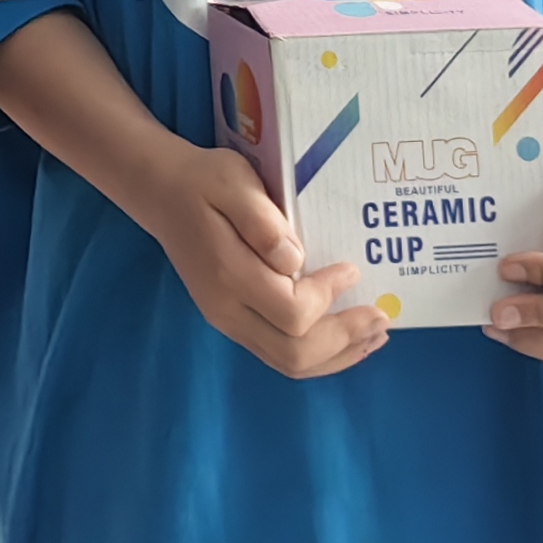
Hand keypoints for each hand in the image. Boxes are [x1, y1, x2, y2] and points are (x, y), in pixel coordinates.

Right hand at [128, 139, 387, 380]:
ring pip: (289, 362)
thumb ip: (261, 220)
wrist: (160, 191)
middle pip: (295, 352)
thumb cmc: (202, 180)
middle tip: (382, 318)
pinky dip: (318, 353)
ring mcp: (227, 320)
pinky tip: (342, 339)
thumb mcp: (232, 181)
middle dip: (345, 340)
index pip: (292, 312)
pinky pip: (280, 353)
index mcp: (228, 274)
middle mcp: (226, 309)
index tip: (352, 269)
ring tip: (373, 337)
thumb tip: (296, 259)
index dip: (329, 298)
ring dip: (337, 355)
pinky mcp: (232, 321)